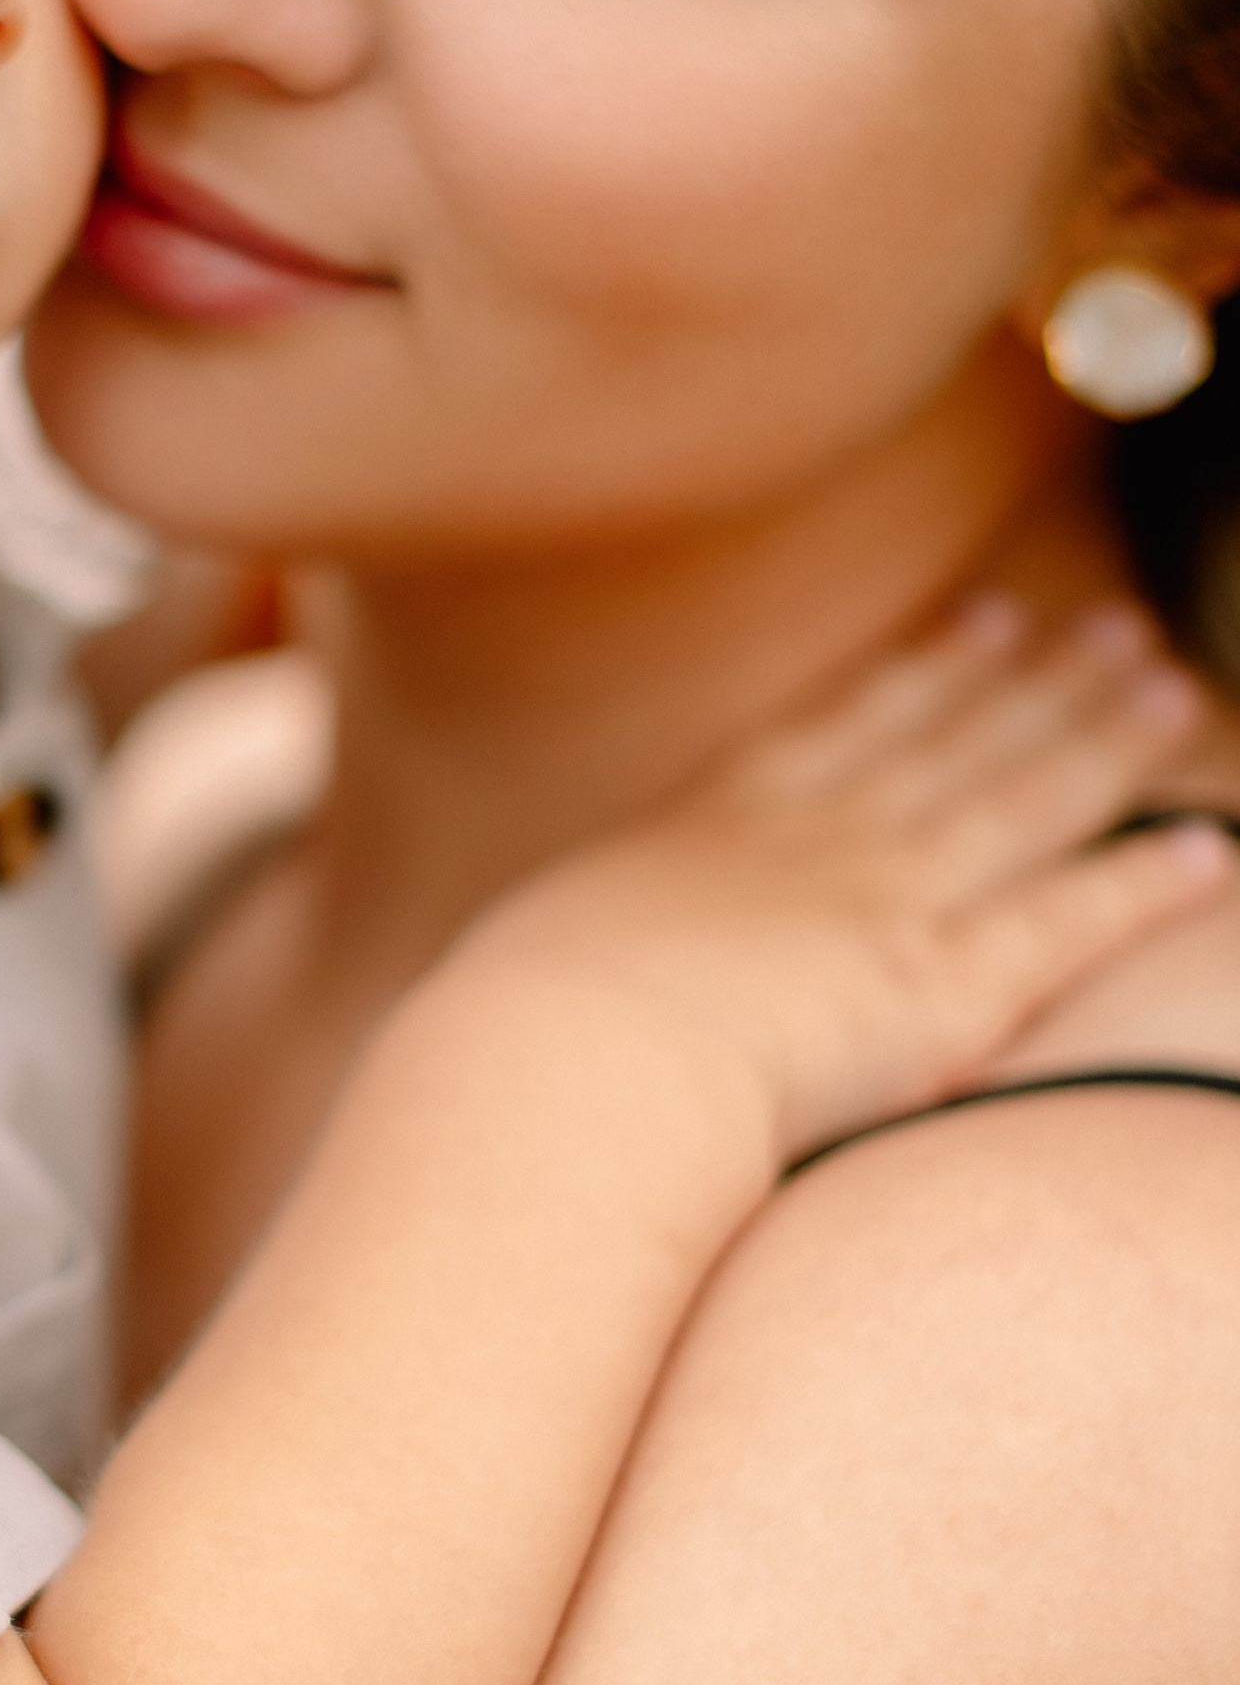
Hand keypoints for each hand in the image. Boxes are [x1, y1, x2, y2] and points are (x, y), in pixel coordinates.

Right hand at [467, 600, 1233, 1172]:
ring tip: (1174, 688)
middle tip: (1115, 629)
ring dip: (1105, 741)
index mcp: (710, 826)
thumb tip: (530, 978)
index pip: (841, 726)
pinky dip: (1138, 884)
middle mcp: (812, 841)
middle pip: (953, 739)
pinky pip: (1062, 923)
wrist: (560, 1064)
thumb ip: (569, 954)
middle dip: (1041, 682)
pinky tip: (1206, 849)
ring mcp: (882, 903)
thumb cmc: (514, 1035)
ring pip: (1021, 800)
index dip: (924, 670)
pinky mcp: (938, 988)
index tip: (987, 620)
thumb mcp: (528, 961)